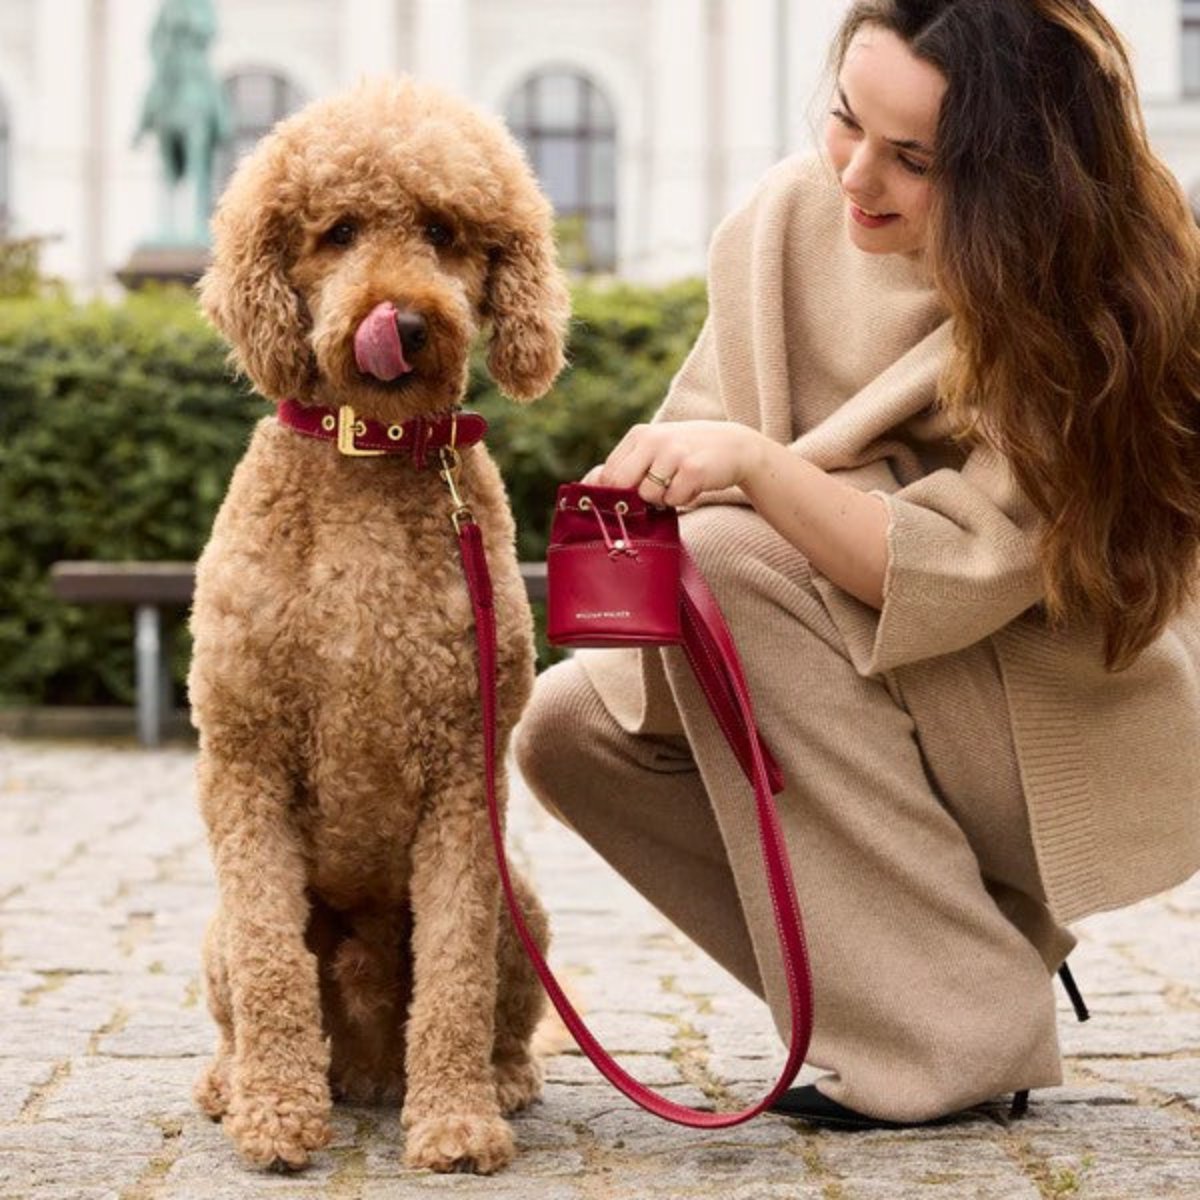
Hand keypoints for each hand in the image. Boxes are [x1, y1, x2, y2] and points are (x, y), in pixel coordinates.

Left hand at [580, 421, 763, 506]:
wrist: (734, 446)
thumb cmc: (686, 454)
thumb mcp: (653, 451)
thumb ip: (624, 466)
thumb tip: (587, 484)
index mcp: (639, 435)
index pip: (608, 473)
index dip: (614, 494)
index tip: (627, 502)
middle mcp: (654, 439)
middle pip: (621, 485)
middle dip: (633, 500)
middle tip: (652, 497)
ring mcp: (674, 452)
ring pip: (648, 496)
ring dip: (662, 500)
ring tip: (677, 485)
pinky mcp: (693, 467)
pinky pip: (674, 499)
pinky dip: (682, 499)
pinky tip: (692, 485)